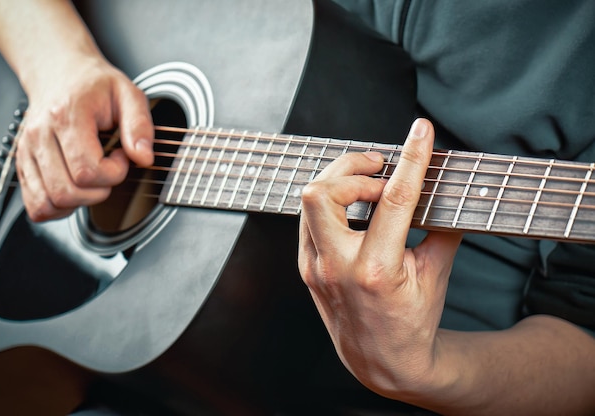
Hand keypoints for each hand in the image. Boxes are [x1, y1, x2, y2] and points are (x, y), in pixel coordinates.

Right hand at [16, 55, 153, 220]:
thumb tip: (144, 157)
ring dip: (78, 202)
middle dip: (99, 191)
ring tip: (91, 179)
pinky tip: (74, 189)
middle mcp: (39, 136)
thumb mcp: (128, 95)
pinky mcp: (22, 165)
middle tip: (108, 169)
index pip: (87, 171)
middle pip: (66, 191)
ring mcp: (26, 152)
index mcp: (66, 116)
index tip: (120, 156)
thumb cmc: (95, 86)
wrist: (59, 73)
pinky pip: (36, 206)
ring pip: (48, 204)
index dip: (114, 173)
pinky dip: (58, 208)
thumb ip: (140, 125)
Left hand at [298, 118, 461, 394]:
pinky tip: (354, 205)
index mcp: (375, 271)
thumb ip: (441, 227)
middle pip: (322, 192)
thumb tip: (444, 185)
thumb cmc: (411, 321)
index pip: (392, 200)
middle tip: (380, 168)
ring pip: (309, 201)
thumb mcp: (436, 274)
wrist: (381, 360)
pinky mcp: (307, 266)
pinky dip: (331, 202)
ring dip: (339, 182)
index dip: (410, 159)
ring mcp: (315, 267)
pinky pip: (308, 218)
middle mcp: (336, 267)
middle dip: (351, 168)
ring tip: (369, 184)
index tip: (420, 132)